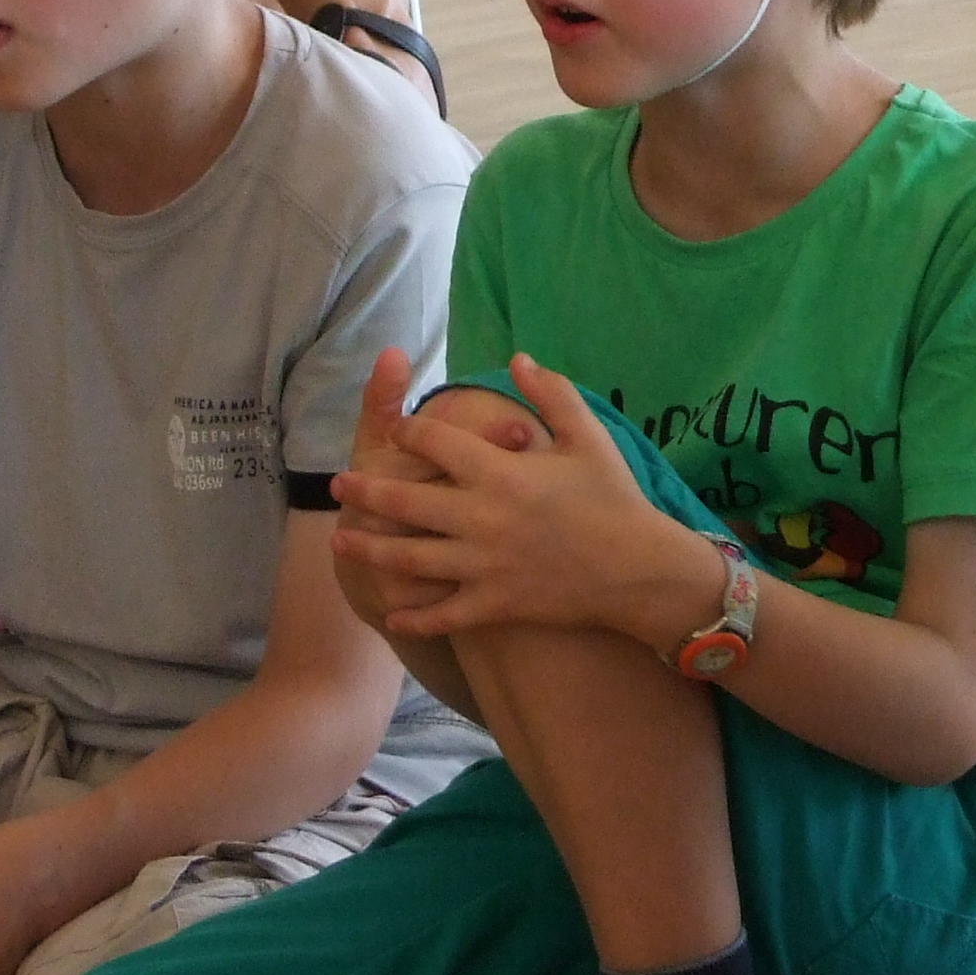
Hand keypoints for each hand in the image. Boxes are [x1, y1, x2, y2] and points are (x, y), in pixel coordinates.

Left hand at [330, 352, 713, 645]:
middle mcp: (480, 517)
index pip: (435, 443)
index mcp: (499, 471)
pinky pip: (442, 613)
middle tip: (338, 486)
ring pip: (410, 559)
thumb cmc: (614, 497)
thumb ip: (551, 392)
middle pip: (405, 502)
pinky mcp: (493, 605)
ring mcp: (482, 565)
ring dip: (371, 551)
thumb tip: (517, 358)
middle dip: (366, 493)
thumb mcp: (587, 435)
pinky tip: (390, 614)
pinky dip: (414, 616)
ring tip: (342, 542)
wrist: (637, 570)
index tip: (394, 429)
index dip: (408, 432)